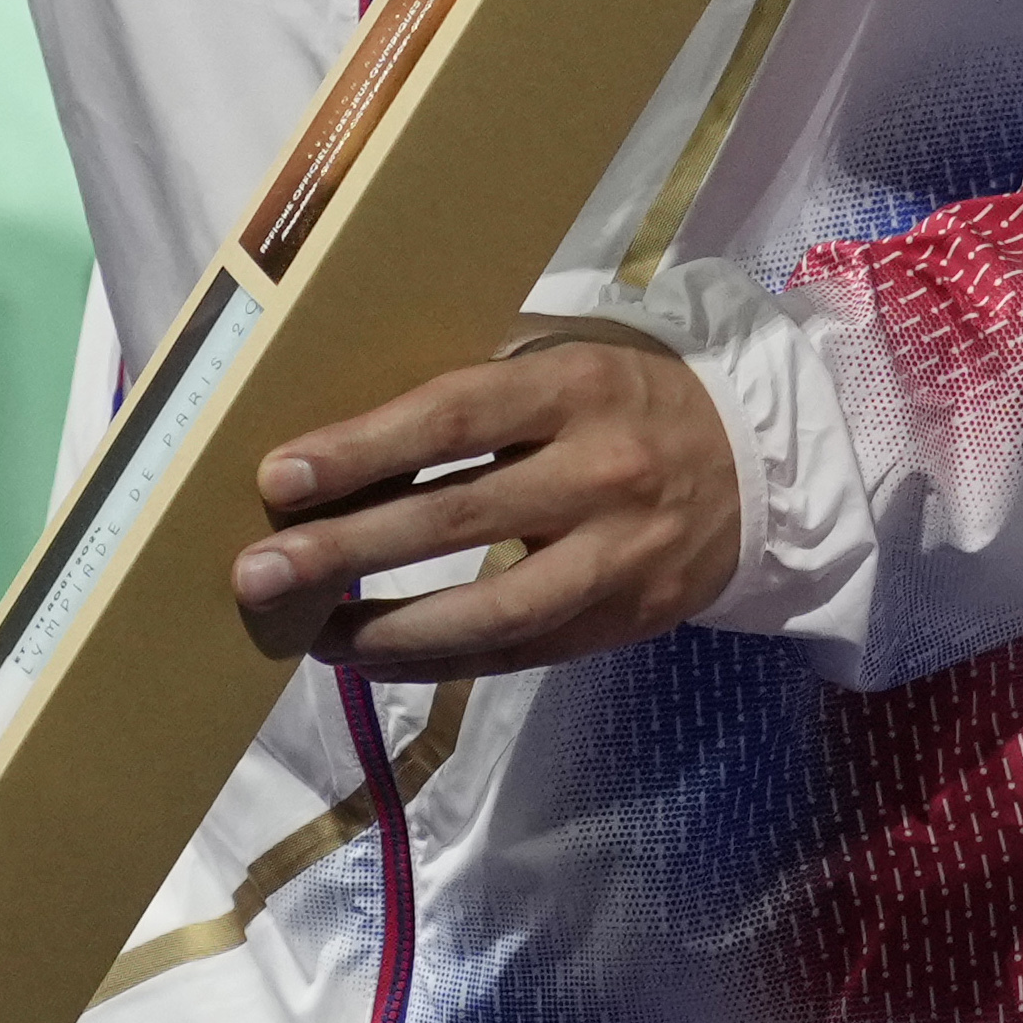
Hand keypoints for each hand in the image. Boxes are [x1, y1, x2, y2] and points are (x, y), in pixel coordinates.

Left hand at [227, 328, 742, 677]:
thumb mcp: (572, 359)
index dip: (362, 449)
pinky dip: (436, 662)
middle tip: (256, 573)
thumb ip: (484, 385)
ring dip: (383, 630)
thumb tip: (348, 428)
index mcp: (578, 386)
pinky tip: (373, 659)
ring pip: (486, 612)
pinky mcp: (623, 622)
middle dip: (344, 551)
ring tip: (308, 635)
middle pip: (454, 518)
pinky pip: (516, 654)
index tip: (278, 477)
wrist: (765, 466)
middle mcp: (600, 471)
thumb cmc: (633, 397)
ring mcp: (617, 557)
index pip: (453, 415)